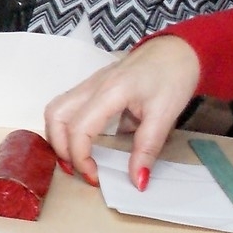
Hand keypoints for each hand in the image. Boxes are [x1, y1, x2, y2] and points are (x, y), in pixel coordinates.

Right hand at [43, 35, 200, 187]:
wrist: (177, 50)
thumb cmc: (173, 78)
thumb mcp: (165, 116)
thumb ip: (147, 149)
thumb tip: (138, 182)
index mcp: (110, 92)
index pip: (78, 128)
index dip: (80, 157)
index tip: (95, 177)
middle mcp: (92, 86)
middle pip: (55, 116)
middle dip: (60, 147)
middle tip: (78, 169)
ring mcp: (89, 83)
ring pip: (55, 109)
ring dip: (57, 136)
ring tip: (73, 157)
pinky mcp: (91, 85)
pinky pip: (65, 106)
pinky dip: (64, 126)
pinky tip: (80, 140)